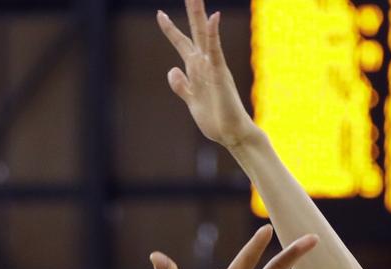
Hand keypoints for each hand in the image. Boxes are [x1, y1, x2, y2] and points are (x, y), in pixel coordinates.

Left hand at [157, 0, 259, 147]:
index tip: (159, 14)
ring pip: (205, 35)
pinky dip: (214, 34)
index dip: (170, 29)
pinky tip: (213, 18)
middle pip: (195, 31)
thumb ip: (182, 86)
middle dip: (192, 11)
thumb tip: (172, 70)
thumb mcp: (191, 100)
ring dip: (200, 15)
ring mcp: (213, 67)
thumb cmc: (215, 119)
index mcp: (196, 69)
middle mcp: (205, 64)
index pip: (182, 43)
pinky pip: (216, 50)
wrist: (231, 134)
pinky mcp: (220, 74)